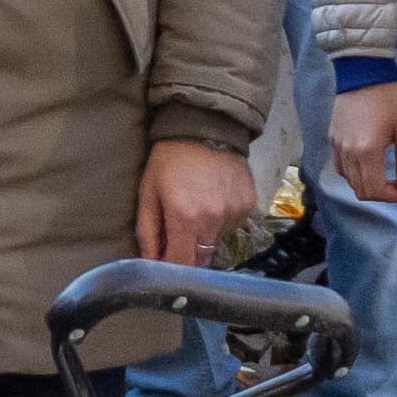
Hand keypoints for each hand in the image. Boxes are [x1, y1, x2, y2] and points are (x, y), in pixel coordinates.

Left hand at [132, 135, 256, 267]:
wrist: (206, 126)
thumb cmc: (169, 160)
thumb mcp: (149, 192)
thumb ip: (147, 231)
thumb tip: (150, 263)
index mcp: (184, 218)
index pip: (181, 265)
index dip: (172, 270)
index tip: (164, 265)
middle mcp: (213, 220)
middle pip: (201, 258)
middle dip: (188, 255)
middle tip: (178, 238)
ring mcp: (234, 213)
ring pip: (217, 242)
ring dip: (205, 236)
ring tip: (197, 209)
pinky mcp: (248, 206)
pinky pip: (232, 225)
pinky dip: (221, 220)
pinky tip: (214, 199)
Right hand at [327, 82, 396, 205]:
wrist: (362, 70)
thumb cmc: (390, 97)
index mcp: (367, 151)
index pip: (374, 190)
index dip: (391, 197)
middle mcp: (348, 152)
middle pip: (360, 190)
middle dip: (380, 193)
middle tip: (396, 184)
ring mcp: (336, 145)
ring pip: (348, 180)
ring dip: (366, 184)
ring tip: (382, 173)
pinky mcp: (332, 138)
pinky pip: (339, 166)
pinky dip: (352, 173)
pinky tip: (366, 163)